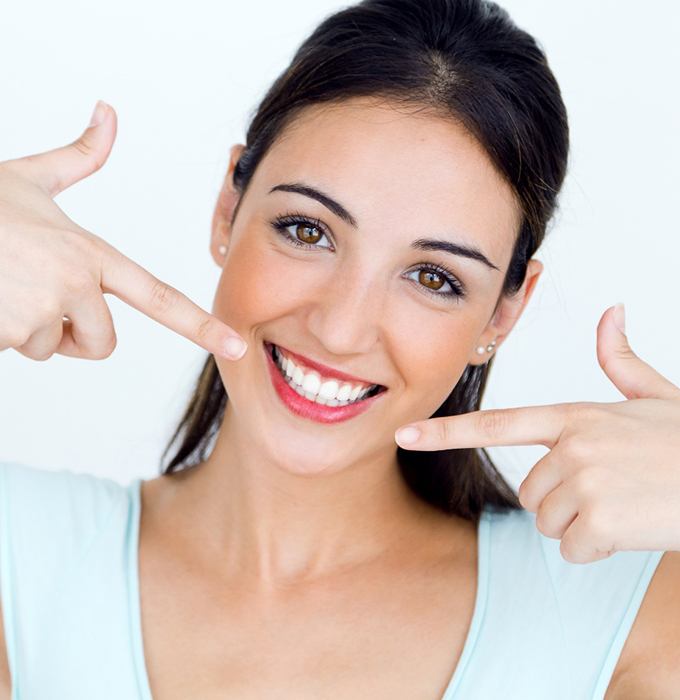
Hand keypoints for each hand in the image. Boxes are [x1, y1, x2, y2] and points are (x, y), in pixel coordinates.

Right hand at [0, 100, 246, 361]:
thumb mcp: (29, 177)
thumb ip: (78, 158)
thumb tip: (109, 112)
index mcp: (90, 253)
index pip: (158, 297)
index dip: (201, 325)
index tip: (237, 346)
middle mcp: (75, 283)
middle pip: (101, 343)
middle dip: (72, 334)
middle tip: (34, 295)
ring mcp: (41, 310)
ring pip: (50, 348)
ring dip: (27, 330)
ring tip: (2, 285)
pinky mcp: (8, 332)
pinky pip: (15, 351)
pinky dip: (0, 333)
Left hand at [394, 305, 679, 562]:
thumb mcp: (656, 395)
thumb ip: (621, 360)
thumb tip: (612, 310)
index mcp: (575, 415)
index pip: (498, 422)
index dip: (447, 430)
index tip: (404, 435)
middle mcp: (572, 443)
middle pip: (529, 492)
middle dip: (563, 501)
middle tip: (611, 490)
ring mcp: (585, 479)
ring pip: (548, 522)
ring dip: (581, 525)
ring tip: (623, 504)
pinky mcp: (602, 517)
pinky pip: (571, 549)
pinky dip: (597, 549)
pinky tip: (631, 528)